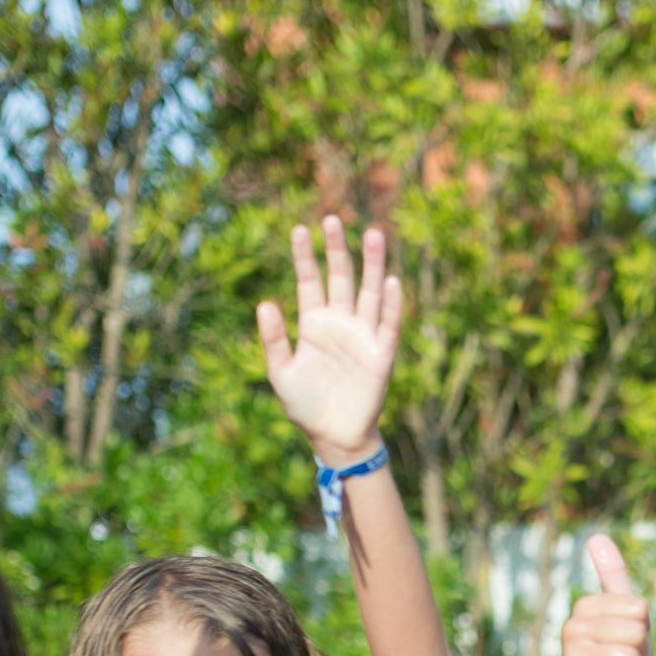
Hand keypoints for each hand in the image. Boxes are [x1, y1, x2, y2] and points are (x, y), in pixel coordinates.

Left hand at [259, 217, 403, 461]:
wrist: (333, 435)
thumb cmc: (304, 404)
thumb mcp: (281, 372)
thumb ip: (274, 339)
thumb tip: (264, 303)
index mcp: (313, 323)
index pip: (309, 281)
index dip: (304, 256)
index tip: (298, 229)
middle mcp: (340, 322)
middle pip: (340, 277)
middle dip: (336, 249)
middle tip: (331, 219)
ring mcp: (362, 335)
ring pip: (368, 292)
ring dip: (371, 265)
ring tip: (372, 234)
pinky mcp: (381, 354)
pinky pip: (388, 324)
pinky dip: (391, 304)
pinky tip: (390, 280)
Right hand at [562, 534, 649, 655]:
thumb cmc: (624, 651)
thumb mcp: (626, 611)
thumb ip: (613, 574)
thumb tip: (596, 536)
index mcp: (584, 606)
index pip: (638, 609)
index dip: (643, 627)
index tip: (629, 638)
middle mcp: (571, 629)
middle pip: (634, 633)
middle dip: (639, 651)